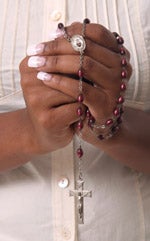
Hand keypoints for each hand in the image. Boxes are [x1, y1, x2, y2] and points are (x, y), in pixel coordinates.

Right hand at [19, 55, 80, 153]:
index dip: (81, 60)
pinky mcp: (47, 119)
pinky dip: (84, 112)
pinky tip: (78, 115)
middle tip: (87, 88)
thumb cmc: (57, 101)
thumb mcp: (58, 78)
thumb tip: (89, 51)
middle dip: (84, 80)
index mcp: (29, 64)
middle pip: (71, 70)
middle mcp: (29, 80)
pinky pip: (77, 108)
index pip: (64, 51)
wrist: (48, 131)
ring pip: (76, 89)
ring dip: (85, 97)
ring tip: (80, 103)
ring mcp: (36, 101)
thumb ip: (67, 61)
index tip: (85, 70)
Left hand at [27, 22, 131, 145]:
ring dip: (56, 63)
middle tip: (36, 50)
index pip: (97, 33)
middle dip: (58, 47)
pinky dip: (60, 82)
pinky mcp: (105, 105)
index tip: (51, 34)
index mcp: (118, 55)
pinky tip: (45, 79)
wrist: (95, 124)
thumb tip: (56, 33)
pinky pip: (81, 89)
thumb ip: (78, 51)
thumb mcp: (86, 70)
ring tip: (36, 63)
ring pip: (85, 66)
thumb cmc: (87, 93)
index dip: (73, 31)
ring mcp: (115, 87)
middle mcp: (121, 68)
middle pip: (88, 48)